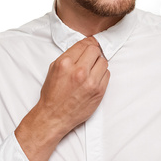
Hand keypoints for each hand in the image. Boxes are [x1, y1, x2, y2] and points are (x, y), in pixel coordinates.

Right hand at [15, 36, 109, 160]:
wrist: (53, 116)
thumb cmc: (53, 93)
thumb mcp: (54, 69)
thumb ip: (70, 56)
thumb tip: (85, 44)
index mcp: (65, 63)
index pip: (84, 44)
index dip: (88, 43)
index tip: (91, 44)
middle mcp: (79, 71)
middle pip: (96, 50)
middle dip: (93, 53)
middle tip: (90, 59)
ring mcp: (90, 82)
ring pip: (104, 62)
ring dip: (98, 64)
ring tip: (91, 71)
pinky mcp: (99, 91)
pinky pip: (107, 74)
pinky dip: (102, 75)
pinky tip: (94, 79)